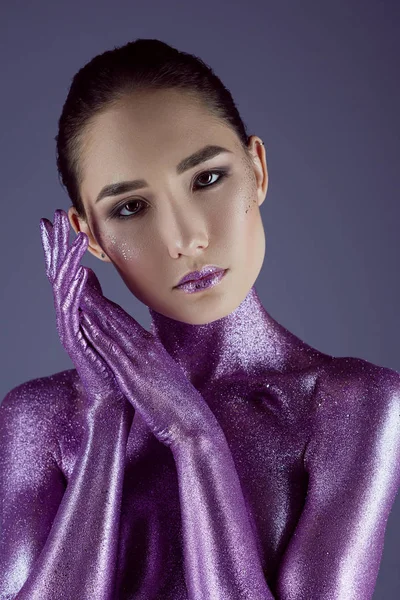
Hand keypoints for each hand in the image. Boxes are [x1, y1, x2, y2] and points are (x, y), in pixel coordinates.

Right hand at [39, 209, 131, 420]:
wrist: (111, 396)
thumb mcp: (105, 322)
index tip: (61, 220)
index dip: (62, 246)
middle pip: (59, 273)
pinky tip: (81, 271)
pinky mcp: (76, 342)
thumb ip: (94, 298)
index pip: (67, 270)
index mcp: (77, 309)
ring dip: (67, 261)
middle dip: (56, 245)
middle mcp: (69, 316)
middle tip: (51, 218)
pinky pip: (74, 311)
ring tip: (71, 237)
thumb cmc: (110, 360)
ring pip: (64, 288)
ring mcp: (70, 328)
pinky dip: (77, 289)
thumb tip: (87, 273)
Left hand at [78, 278, 222, 448]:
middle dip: (96, 296)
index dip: (107, 305)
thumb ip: (152, 365)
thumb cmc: (180, 404)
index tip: (94, 292)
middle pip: (116, 316)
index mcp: (152, 347)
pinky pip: (110, 348)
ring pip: (112, 326)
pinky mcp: (132, 373)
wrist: (191, 422)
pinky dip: (96, 332)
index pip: (125, 322)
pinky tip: (84, 320)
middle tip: (81, 277)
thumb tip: (145, 360)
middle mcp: (146, 346)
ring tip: (77, 289)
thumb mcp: (165, 377)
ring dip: (93, 307)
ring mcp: (139, 358)